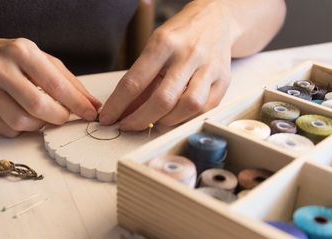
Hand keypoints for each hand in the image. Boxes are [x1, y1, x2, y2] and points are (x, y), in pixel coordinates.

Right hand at [0, 38, 100, 136]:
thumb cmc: (14, 61)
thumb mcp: (43, 61)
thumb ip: (70, 83)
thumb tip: (93, 105)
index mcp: (21, 52)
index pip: (55, 85)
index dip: (76, 104)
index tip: (90, 114)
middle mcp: (0, 68)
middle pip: (37, 106)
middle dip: (58, 117)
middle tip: (63, 117)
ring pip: (21, 122)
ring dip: (39, 125)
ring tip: (42, 116)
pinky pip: (7, 130)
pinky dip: (21, 130)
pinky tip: (23, 116)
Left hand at [100, 1, 238, 130]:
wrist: (216, 19)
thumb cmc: (181, 35)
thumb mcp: (154, 47)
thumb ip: (141, 80)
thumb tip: (123, 111)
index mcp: (164, 43)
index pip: (135, 82)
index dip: (118, 105)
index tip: (108, 118)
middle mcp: (188, 55)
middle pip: (162, 100)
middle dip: (140, 120)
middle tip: (127, 126)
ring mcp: (209, 68)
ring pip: (187, 107)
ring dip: (166, 122)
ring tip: (155, 121)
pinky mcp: (223, 80)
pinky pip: (204, 110)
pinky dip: (186, 119)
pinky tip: (175, 116)